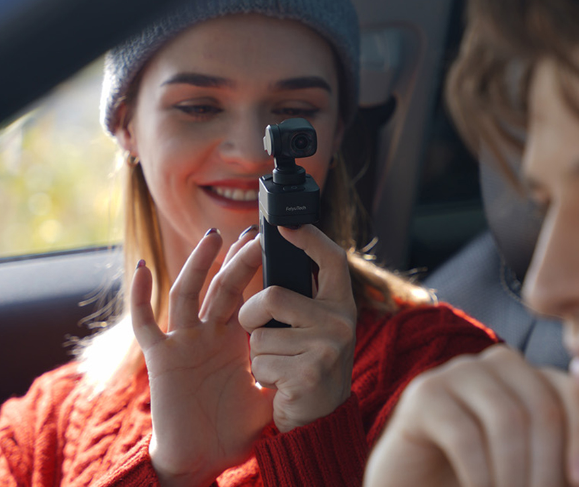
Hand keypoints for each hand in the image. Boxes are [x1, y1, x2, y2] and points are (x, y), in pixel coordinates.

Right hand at [131, 228, 273, 486]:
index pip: (245, 294)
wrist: (203, 460)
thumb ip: (288, 369)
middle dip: (236, 259)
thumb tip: (324, 355)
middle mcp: (207, 334)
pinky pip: (145, 323)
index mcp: (232, 340)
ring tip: (214, 237)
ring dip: (198, 264)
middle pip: (222, 286)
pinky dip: (140, 297)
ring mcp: (183, 342)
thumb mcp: (269, 392)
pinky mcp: (161, 358)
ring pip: (188, 293)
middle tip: (253, 232)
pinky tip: (143, 270)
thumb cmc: (234, 430)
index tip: (272, 245)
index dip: (254, 270)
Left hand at [237, 224, 357, 432]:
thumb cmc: (310, 365)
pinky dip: (262, 374)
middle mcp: (341, 321)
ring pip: (261, 333)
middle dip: (252, 314)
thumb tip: (274, 251)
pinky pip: (261, 362)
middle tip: (259, 329)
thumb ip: (303, 298)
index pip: (332, 259)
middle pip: (274, 296)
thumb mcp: (317, 326)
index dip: (310, 238)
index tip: (285, 226)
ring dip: (259, 352)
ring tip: (280, 364)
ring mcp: (328, 347)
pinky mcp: (309, 373)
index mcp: (342, 304)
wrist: (322, 418)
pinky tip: (282, 383)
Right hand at [363, 345, 578, 486]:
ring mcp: (460, 374)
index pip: (577, 393)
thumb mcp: (548, 477)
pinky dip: (480, 476)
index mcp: (535, 380)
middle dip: (550, 469)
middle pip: (543, 407)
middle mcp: (500, 366)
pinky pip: (465, 432)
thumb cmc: (488, 485)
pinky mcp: (425, 394)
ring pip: (507, 418)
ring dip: (515, 476)